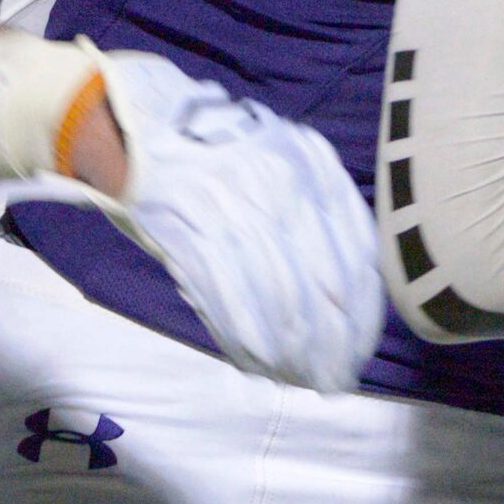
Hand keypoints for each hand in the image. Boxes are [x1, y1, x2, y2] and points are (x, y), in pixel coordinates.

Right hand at [80, 52, 384, 396]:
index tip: (364, 347)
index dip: (364, 311)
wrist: (138, 123)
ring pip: (281, 298)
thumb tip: (340, 299)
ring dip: (293, 351)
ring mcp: (234, 207)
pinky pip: (228, 298)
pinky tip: (258, 363)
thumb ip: (313, 214)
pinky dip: (247, 339)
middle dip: (335, 344)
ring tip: (300, 379)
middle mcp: (280, 184)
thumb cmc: (215, 151)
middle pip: (325, 284)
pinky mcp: (188, 230)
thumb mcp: (280, 161)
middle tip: (337, 379)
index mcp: (310, 164)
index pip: (357, 250)